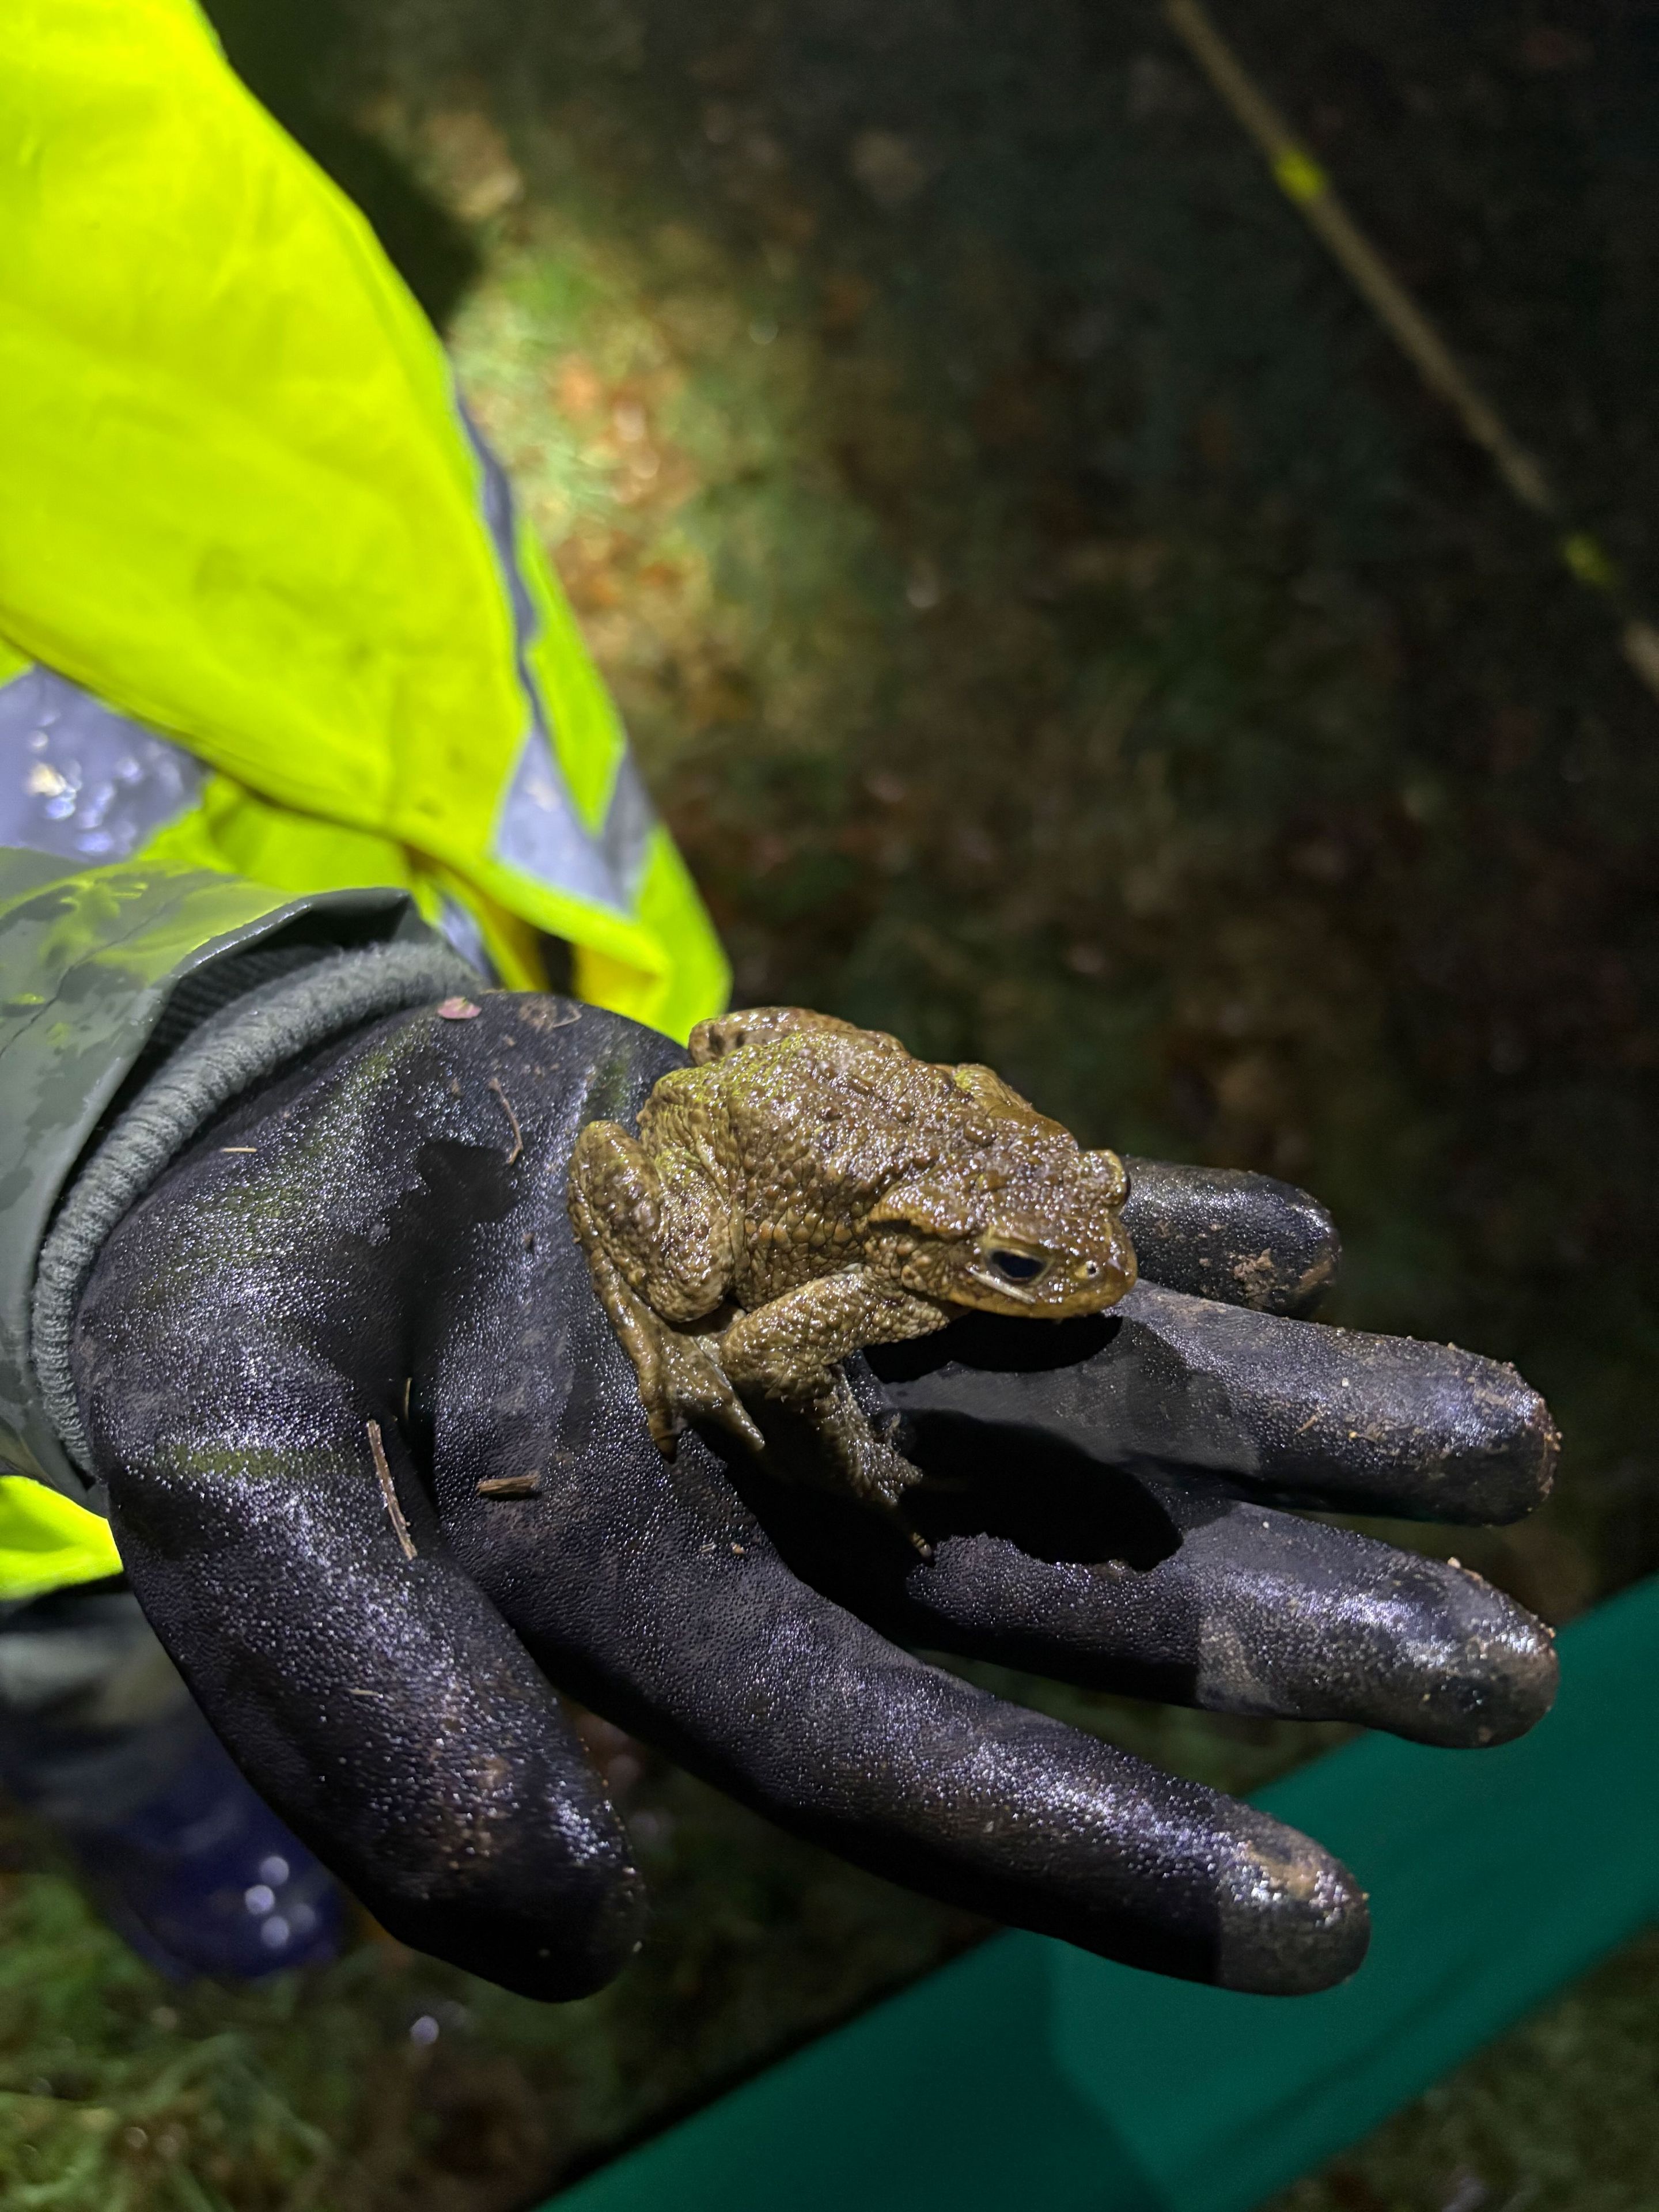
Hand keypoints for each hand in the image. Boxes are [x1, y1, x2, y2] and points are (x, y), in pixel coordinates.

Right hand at [71, 996, 1556, 1999]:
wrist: (244, 1154)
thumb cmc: (223, 1333)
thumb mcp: (233, 1507)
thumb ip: (366, 1711)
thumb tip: (577, 1931)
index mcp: (655, 1609)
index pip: (899, 1750)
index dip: (1092, 1845)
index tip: (1317, 1923)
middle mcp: (788, 1494)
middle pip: (1063, 1580)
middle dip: (1284, 1625)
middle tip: (1514, 1675)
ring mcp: (833, 1338)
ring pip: (1092, 1400)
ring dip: (1291, 1418)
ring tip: (1507, 1443)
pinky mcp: (830, 1190)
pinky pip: (1022, 1215)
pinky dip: (1158, 1223)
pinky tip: (1305, 1238)